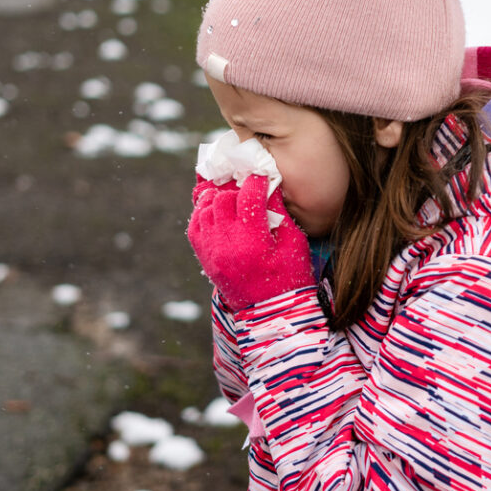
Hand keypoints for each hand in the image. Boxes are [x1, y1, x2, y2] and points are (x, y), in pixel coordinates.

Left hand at [187, 174, 313, 309]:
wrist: (271, 314)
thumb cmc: (289, 278)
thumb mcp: (295, 244)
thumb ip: (281, 213)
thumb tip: (270, 186)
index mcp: (253, 240)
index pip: (248, 196)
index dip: (256, 181)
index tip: (262, 176)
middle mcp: (227, 244)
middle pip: (223, 199)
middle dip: (236, 190)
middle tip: (248, 190)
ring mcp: (212, 251)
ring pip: (205, 210)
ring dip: (218, 199)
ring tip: (231, 198)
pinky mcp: (205, 258)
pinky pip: (195, 226)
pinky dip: (203, 213)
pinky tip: (216, 210)